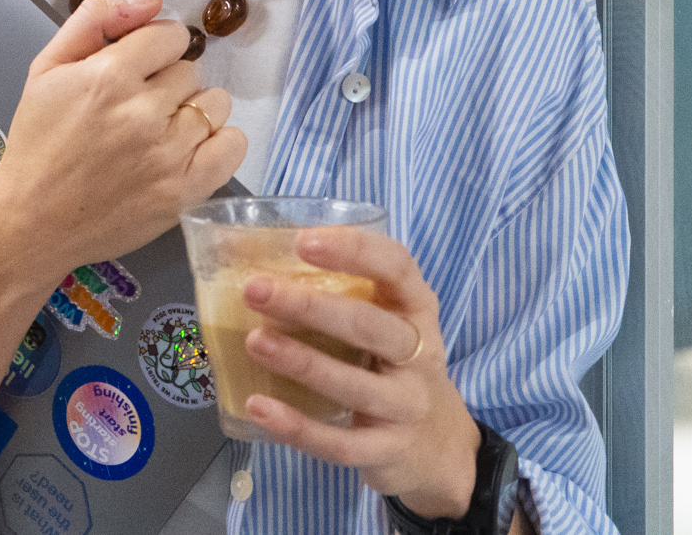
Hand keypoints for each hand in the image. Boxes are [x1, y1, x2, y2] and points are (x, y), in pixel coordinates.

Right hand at [0, 0, 245, 278]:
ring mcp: (168, 155)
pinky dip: (218, 142)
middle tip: (137, 108)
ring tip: (162, 131)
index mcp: (109, 76)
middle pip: (190, 71)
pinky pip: (233, 145)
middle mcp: (144, 113)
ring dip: (193, 111)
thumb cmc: (38, 141)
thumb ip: (95, 20)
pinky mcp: (184, 192)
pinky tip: (188, 149)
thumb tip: (153, 0)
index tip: (138, 68)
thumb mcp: (47, 67)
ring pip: (215, 104)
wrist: (31, 220)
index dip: (155, 48)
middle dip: (167, 82)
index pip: (170, 36)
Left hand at [235, 225, 484, 520]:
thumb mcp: (387, 321)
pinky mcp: (387, 450)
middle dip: (308, 306)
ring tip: (254, 342)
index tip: (303, 241)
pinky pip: (341, 443)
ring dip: (301, 362)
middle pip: (368, 326)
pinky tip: (259, 407)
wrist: (438, 444)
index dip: (354, 250)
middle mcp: (420, 354)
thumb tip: (254, 253)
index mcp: (417, 309)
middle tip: (255, 290)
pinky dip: (297, 427)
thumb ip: (344, 292)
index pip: (397, 267)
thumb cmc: (394, 364)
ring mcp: (407, 405)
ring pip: (353, 384)